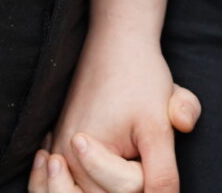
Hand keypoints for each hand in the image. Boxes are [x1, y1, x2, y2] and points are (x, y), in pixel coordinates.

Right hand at [35, 31, 200, 192]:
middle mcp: (62, 158)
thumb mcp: (159, 125)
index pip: (127, 190)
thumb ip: (164, 172)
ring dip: (107, 182)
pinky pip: (66, 186)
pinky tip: (93, 170)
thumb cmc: (140, 79)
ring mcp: (57, 153)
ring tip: (119, 155)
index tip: (146, 139)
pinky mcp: (58, 148)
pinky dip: (77, 187)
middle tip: (134, 145)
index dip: (148, 169)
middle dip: (130, 178)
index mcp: (82, 154)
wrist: (117, 43)